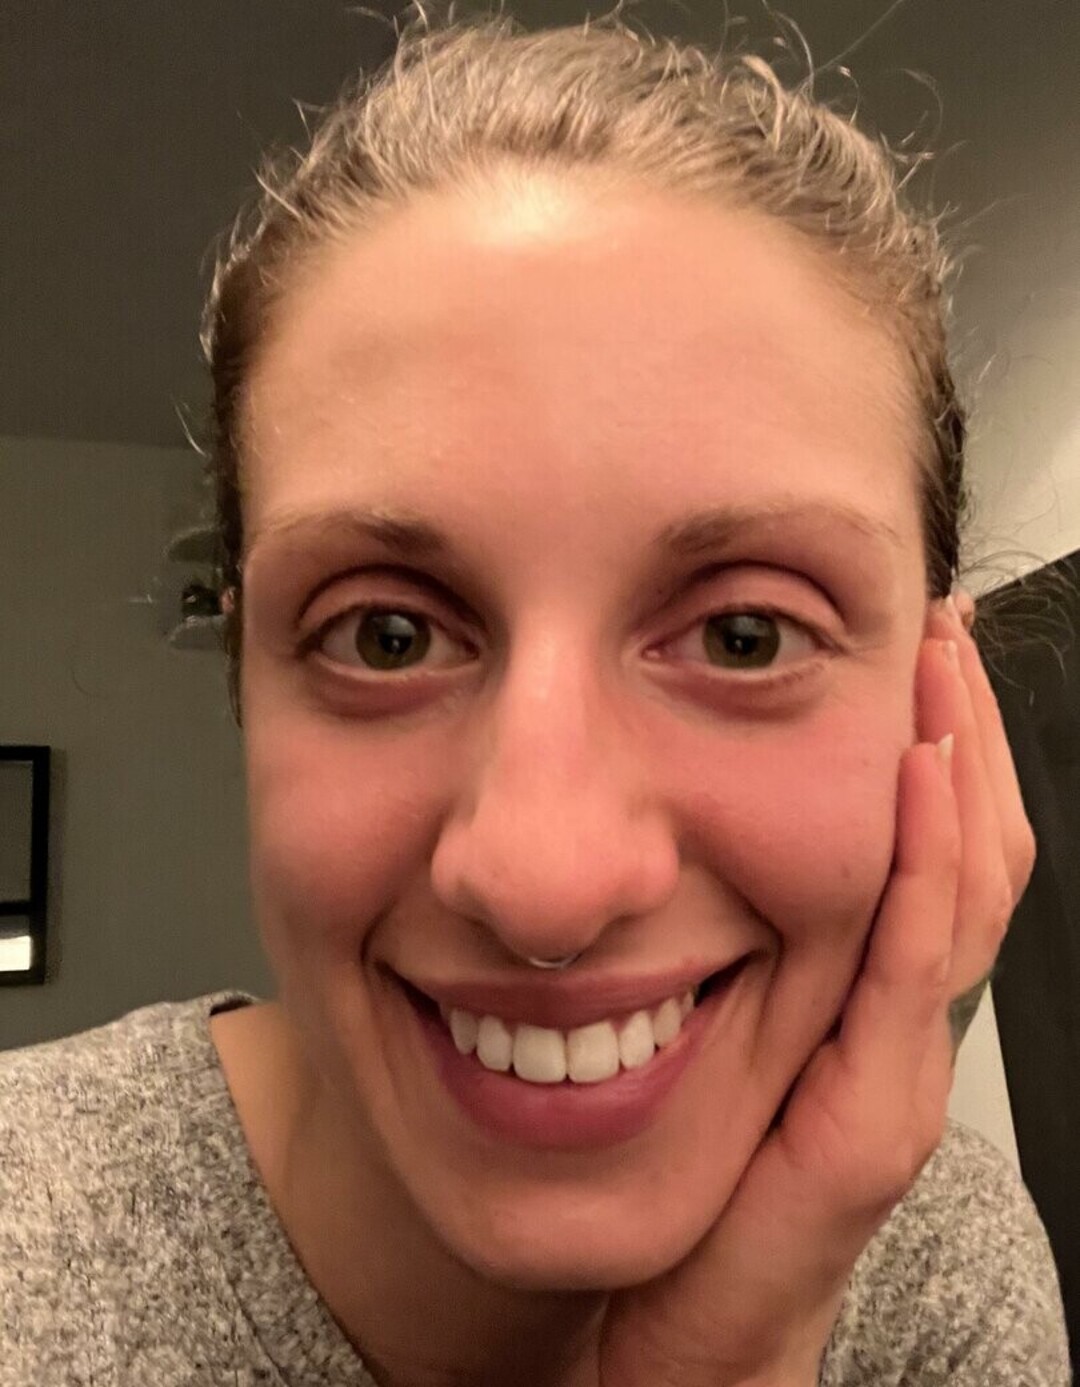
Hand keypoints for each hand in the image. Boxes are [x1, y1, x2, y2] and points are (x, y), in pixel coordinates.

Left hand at [595, 597, 1035, 1386]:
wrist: (670, 1328)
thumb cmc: (686, 1185)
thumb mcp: (714, 1035)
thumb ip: (721, 950)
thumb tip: (672, 843)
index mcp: (861, 998)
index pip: (932, 848)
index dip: (941, 746)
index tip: (916, 648)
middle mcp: (897, 1024)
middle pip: (969, 852)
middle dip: (964, 730)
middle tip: (944, 628)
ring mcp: (896, 1067)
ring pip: (965, 892)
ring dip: (959, 767)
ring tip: (943, 669)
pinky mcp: (870, 1117)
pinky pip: (913, 966)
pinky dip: (923, 862)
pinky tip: (915, 775)